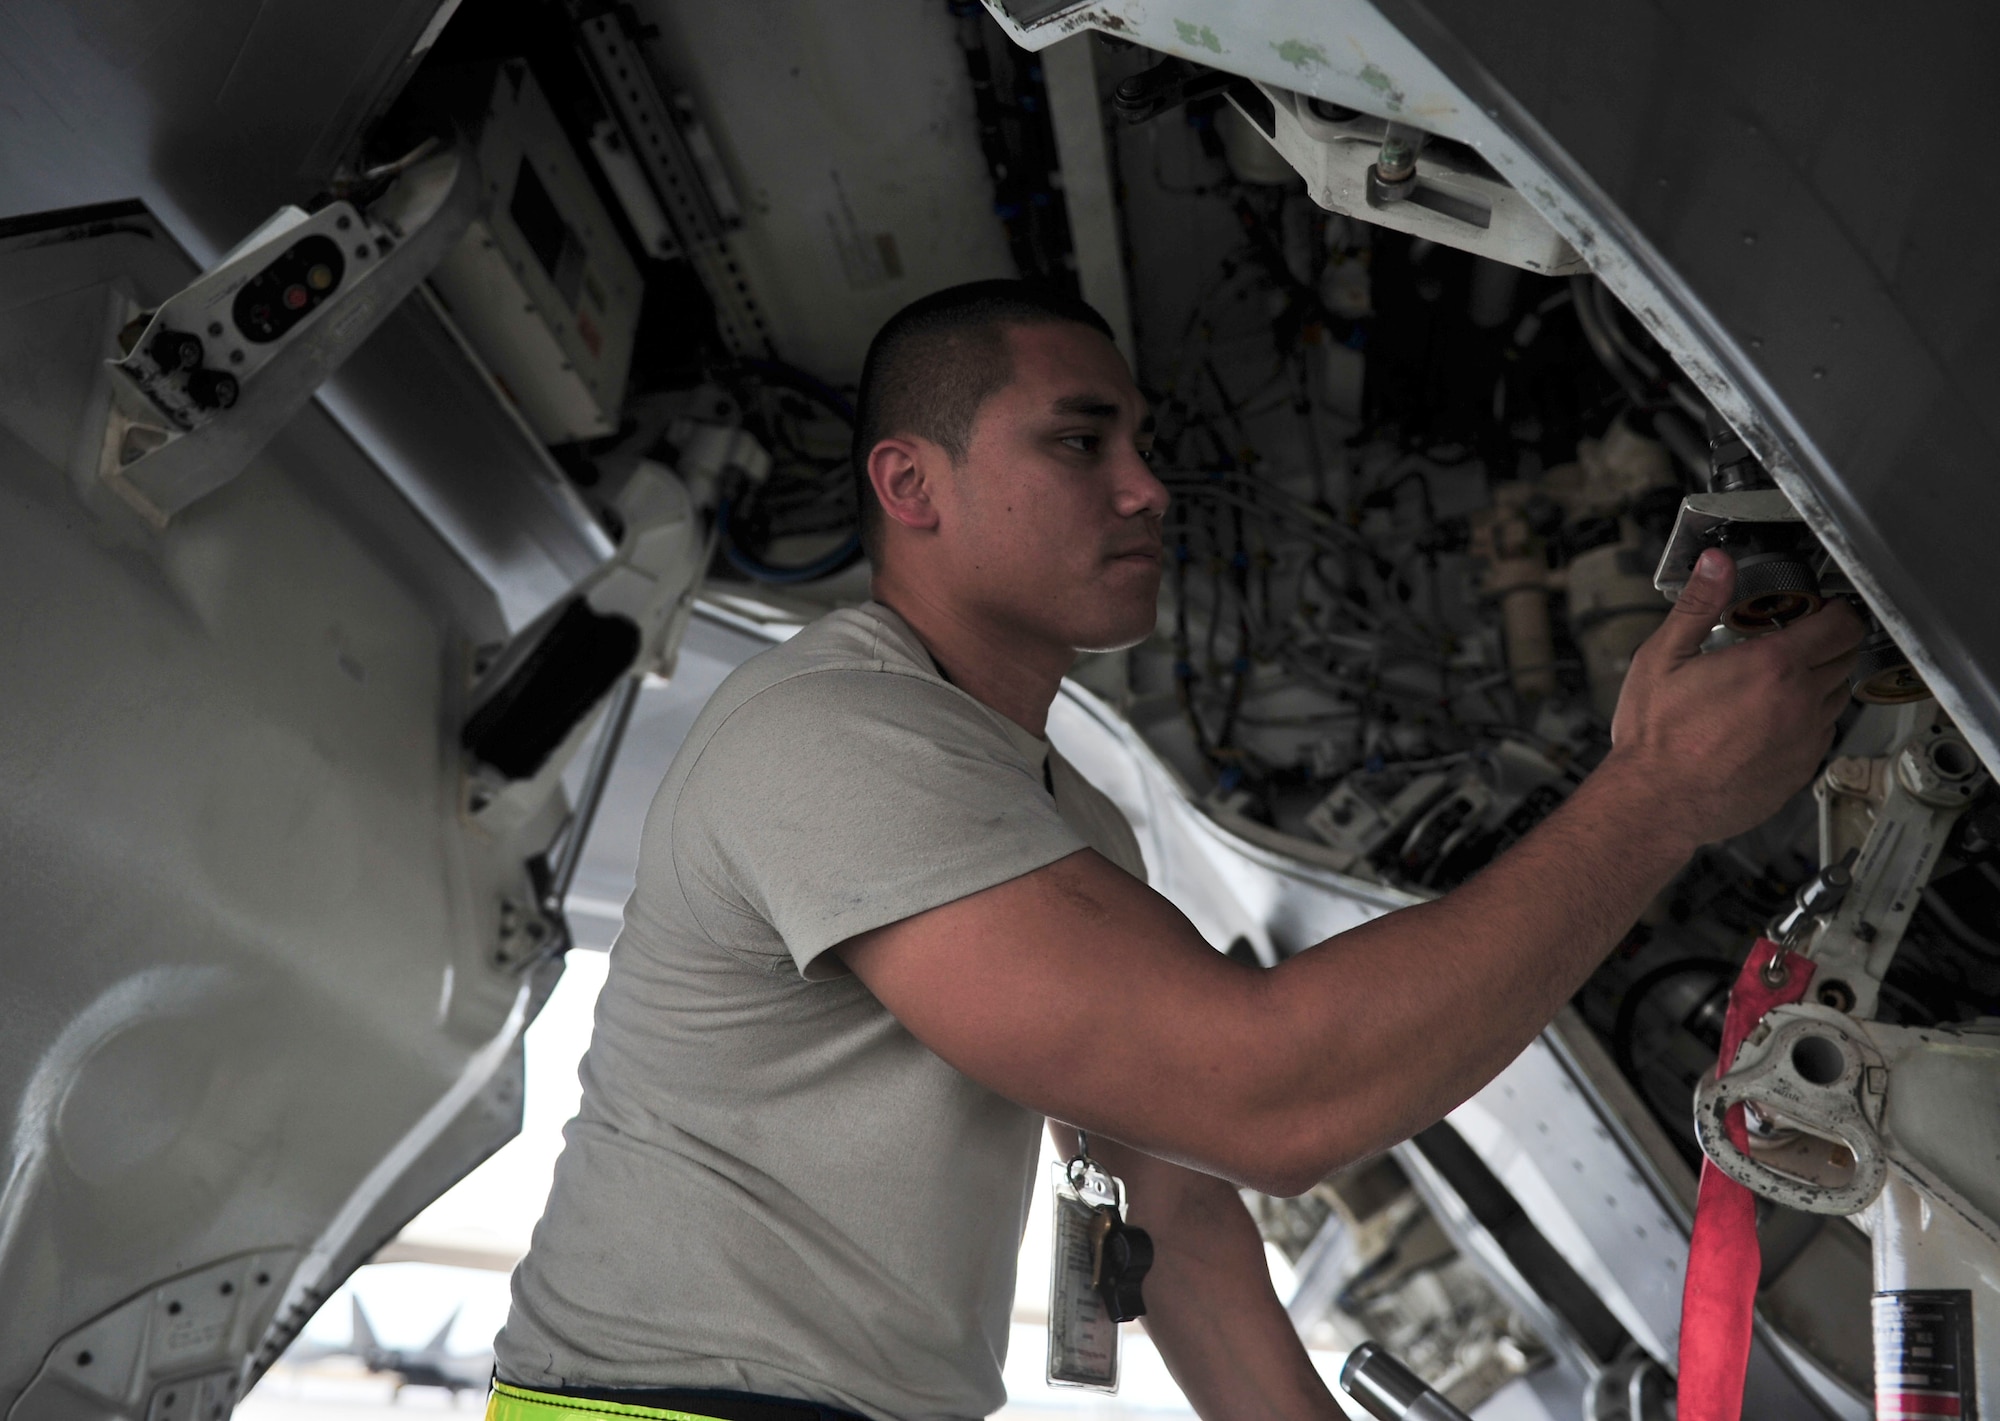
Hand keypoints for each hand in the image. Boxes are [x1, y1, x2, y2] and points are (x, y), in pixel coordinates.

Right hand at [1606, 548, 1862, 847]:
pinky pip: (1822, 734)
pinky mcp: (1800, 769)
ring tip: (1784, 679)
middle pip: (1846, 658)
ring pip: (1838, 697)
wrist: (1657, 802)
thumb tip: (1716, 565)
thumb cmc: (1656, 737)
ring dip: (1822, 681)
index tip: (1824, 609)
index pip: (1840, 626)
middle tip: (1802, 637)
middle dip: (1831, 641)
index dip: (1838, 611)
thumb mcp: (1662, 658)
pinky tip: (1774, 718)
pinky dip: (1809, 719)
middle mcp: (1799, 702)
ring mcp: (1805, 739)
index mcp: (1771, 666)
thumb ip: (1697, 605)